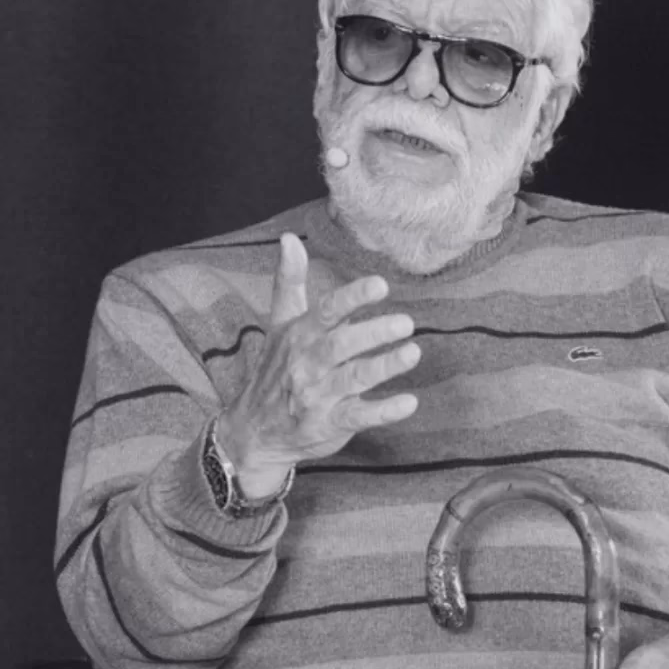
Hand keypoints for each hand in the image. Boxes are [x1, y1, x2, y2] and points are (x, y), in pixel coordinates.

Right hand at [217, 233, 418, 495]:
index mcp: (301, 334)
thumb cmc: (276, 368)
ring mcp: (319, 395)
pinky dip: (384, 411)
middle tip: (406, 323)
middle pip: (341, 344)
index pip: (327, 311)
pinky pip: (359, 416)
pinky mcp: (330, 424)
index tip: (381, 285)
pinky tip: (409, 403)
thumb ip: (289, 281)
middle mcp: (308, 363)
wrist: (255, 431)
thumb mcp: (280, 323)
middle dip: (373, 333)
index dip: (353, 297)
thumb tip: (289, 237)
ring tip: (413, 352)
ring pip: (354, 378)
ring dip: (384, 366)